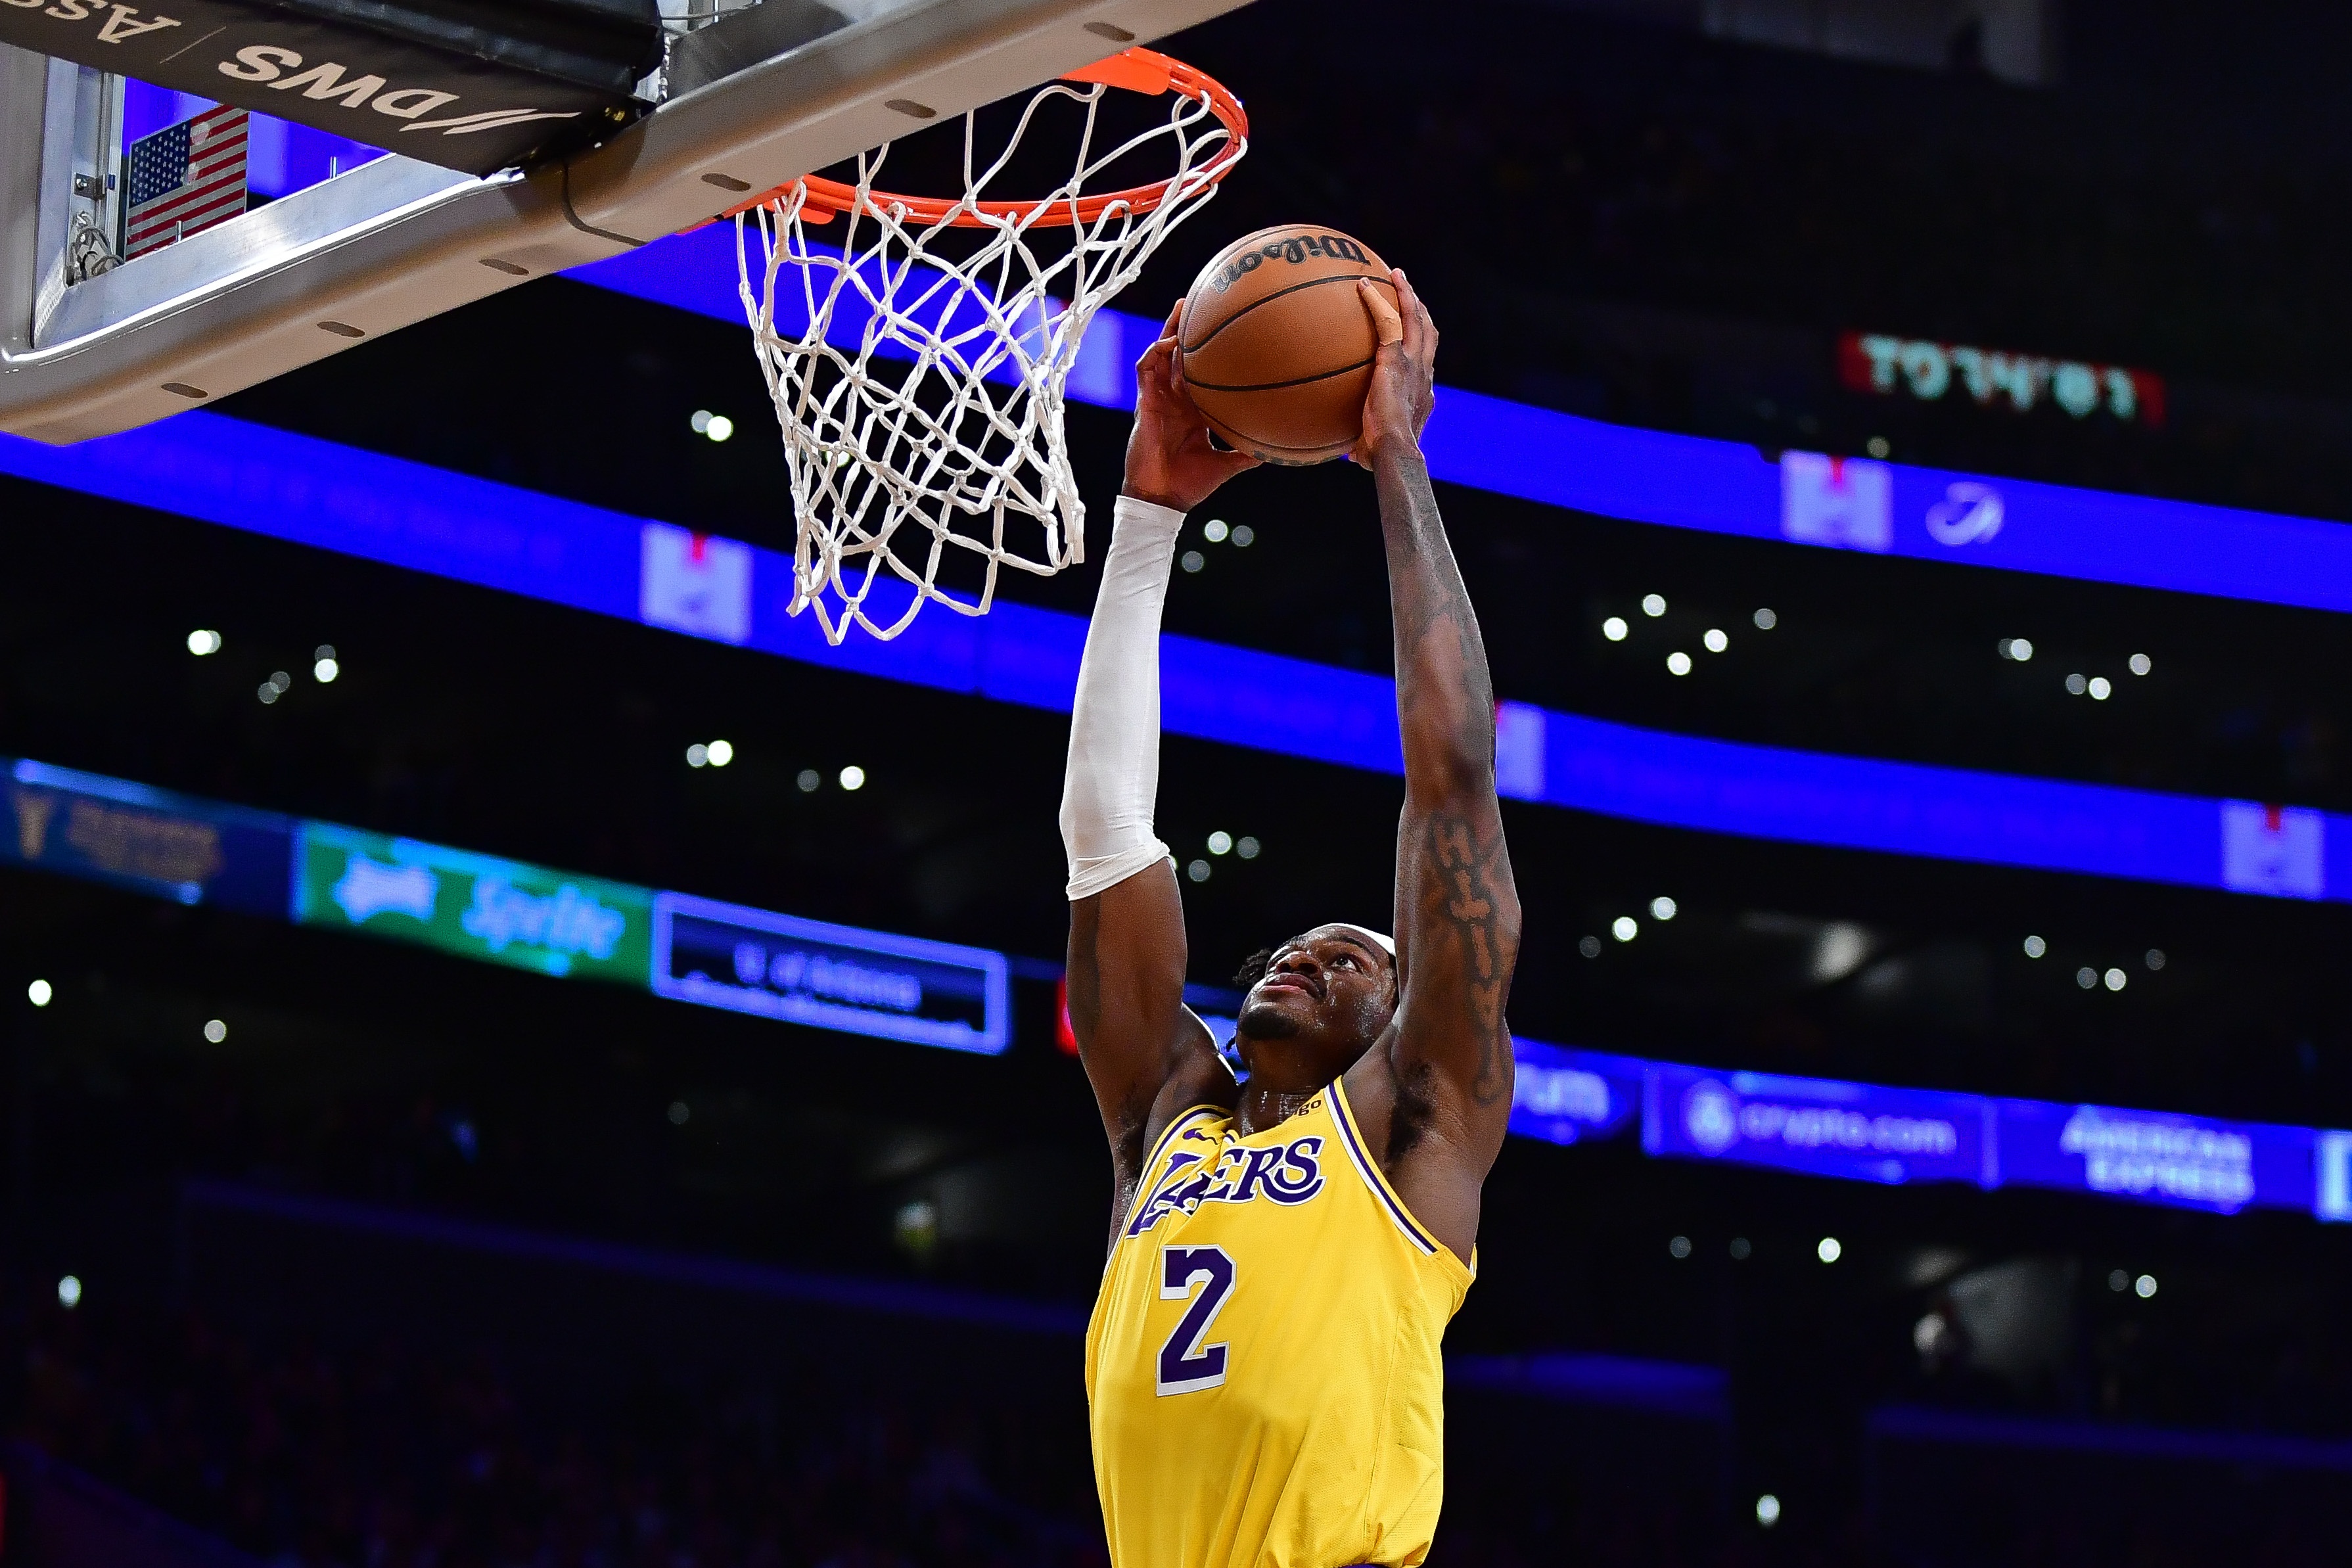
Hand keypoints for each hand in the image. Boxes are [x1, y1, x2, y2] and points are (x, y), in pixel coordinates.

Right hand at [1122, 300, 1259, 511]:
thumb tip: (1276, 448)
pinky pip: (1145, 371)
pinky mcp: (1144, 404)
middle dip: (1188, 328)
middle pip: (1179, 354)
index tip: (1229, 331)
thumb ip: (1247, 453)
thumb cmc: (1191, 485)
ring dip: (1169, 330)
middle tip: (1204, 300)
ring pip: (1160, 355)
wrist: (1163, 499)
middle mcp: (1175, 399)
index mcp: (1192, 409)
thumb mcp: (1227, 464)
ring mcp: (1158, 399)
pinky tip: (1169, 342)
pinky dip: (1155, 354)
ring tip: (1183, 306)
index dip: (1209, 351)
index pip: (1200, 371)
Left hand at [1352, 269, 1436, 467]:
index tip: (1413, 335)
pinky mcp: (1395, 358)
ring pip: (1417, 319)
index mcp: (1423, 393)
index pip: (1425, 362)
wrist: (1396, 450)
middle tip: (1410, 292)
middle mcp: (1424, 374)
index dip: (1421, 345)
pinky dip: (1377, 301)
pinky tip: (1362, 286)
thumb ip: (1364, 444)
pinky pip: (1387, 320)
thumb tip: (1347, 455)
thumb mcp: (1375, 448)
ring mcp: (1414, 364)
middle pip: (1429, 332)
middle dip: (1421, 310)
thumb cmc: (1384, 457)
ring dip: (1407, 295)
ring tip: (1396, 276)